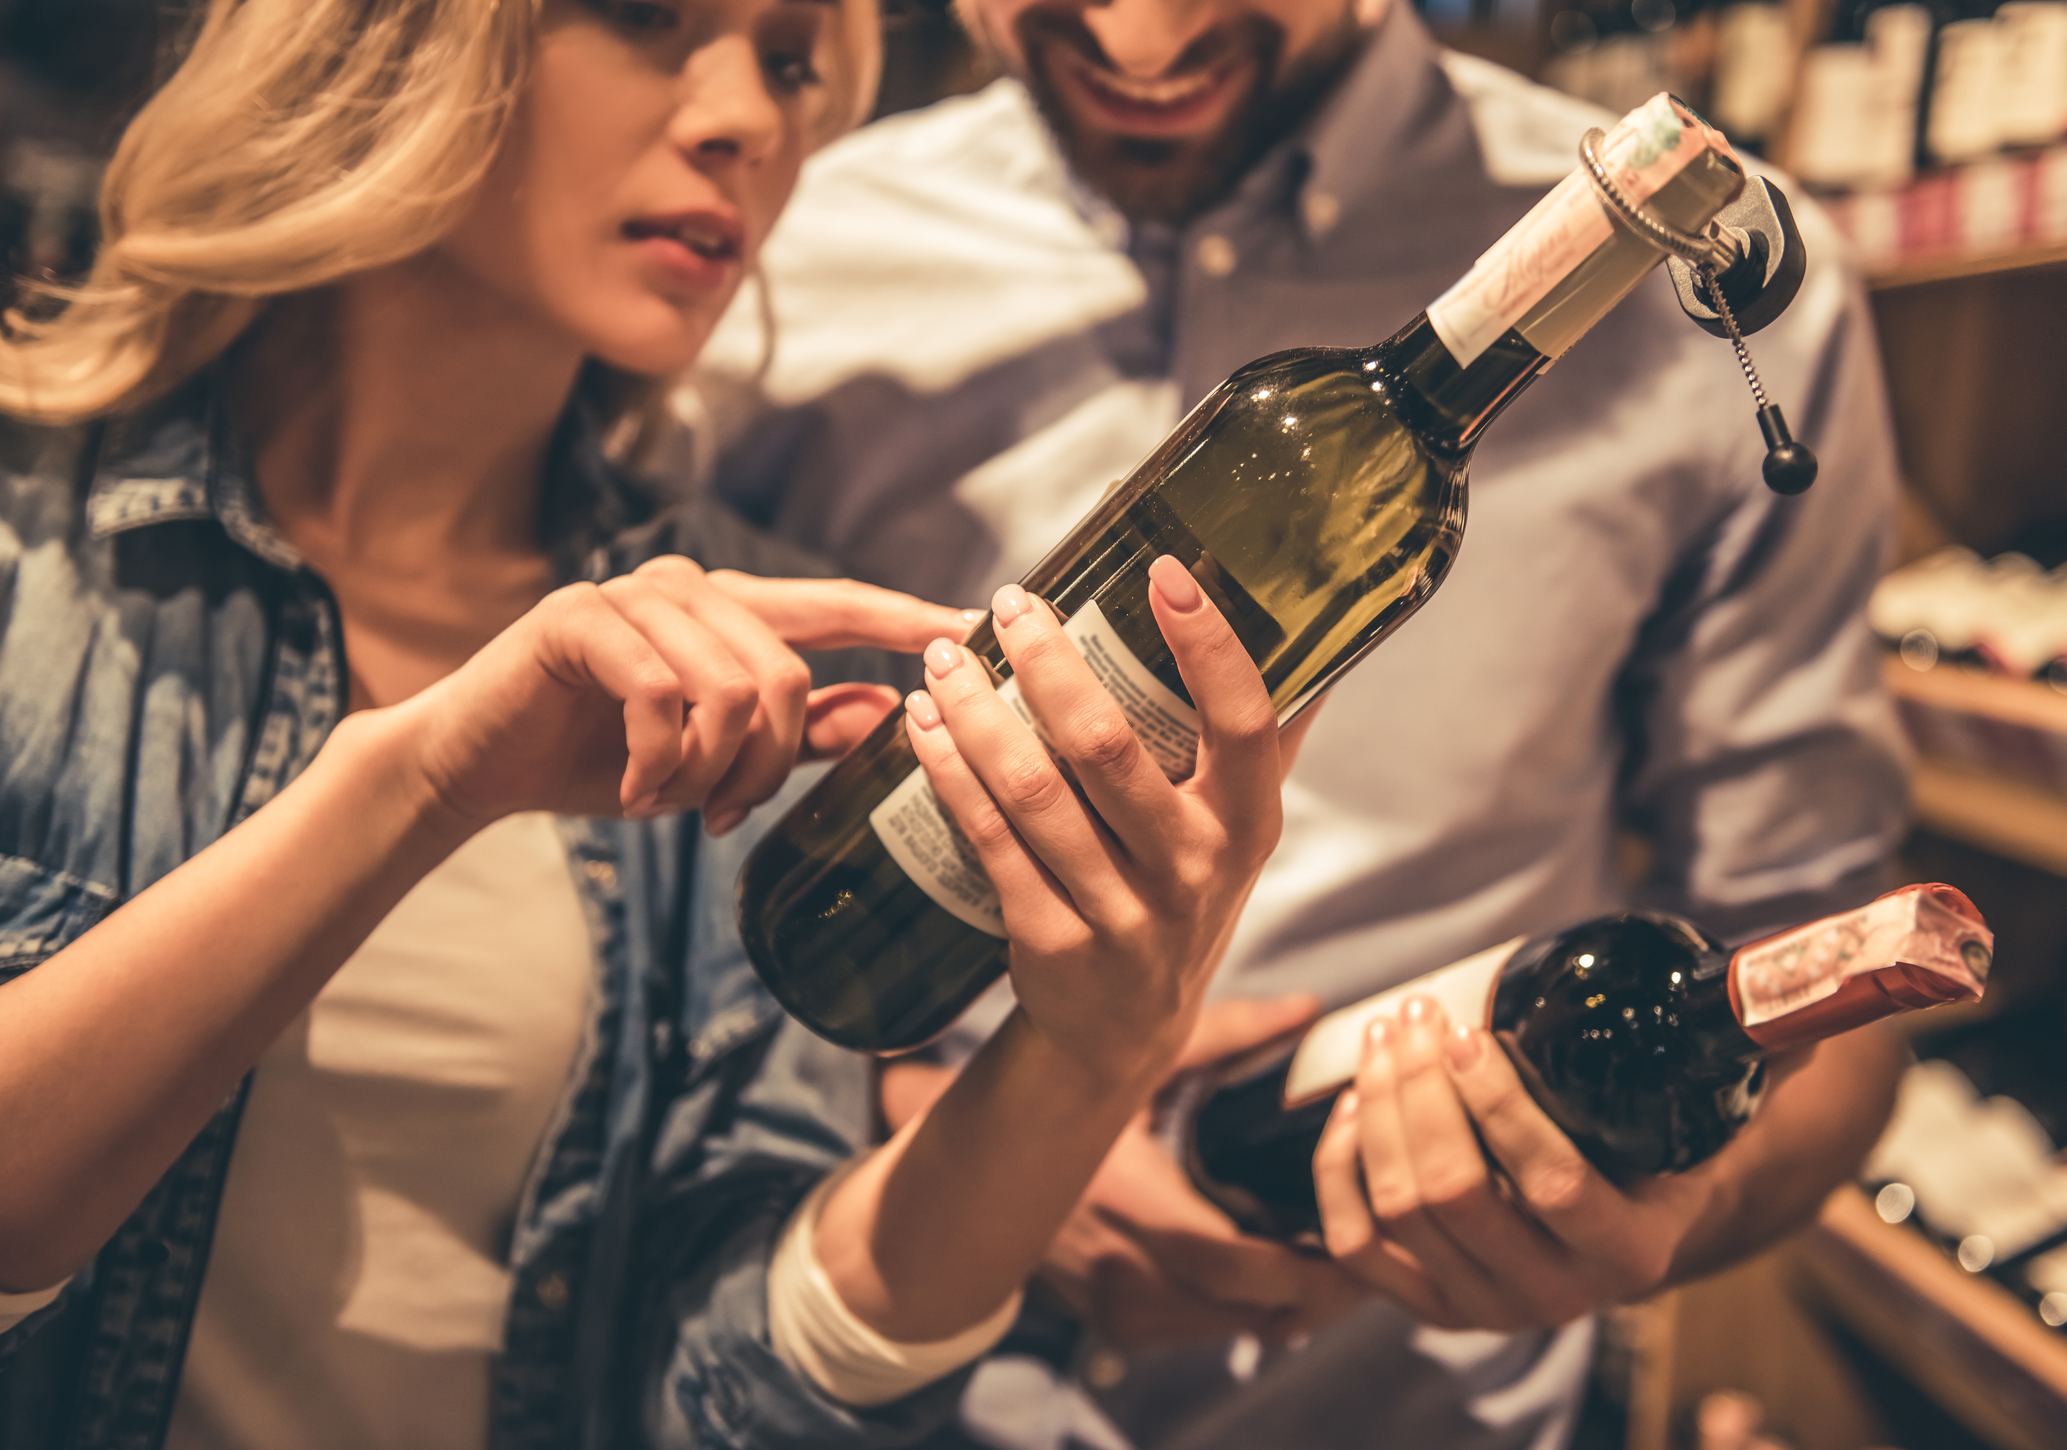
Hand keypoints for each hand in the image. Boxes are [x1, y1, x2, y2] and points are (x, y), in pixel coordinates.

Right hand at [399, 556, 967, 828]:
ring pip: (729, 688)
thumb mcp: (713, 755)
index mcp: (729, 611)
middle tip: (724, 812)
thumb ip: (799, 732)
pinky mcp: (579, 618)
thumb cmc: (598, 758)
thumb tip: (890, 712)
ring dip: (707, 771)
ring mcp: (632, 596)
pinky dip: (659, 762)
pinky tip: (636, 789)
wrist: (479, 767)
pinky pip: (661, 694)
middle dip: (767, 763)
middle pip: (787, 673)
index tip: (969, 625)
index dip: (902, 615)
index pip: (836, 605)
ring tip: (671, 802)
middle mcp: (688, 588)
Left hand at [900, 556, 1285, 1088]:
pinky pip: (990, 839)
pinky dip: (950, 772)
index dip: (1208, 645)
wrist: (1127, 1031)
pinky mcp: (1052, 940)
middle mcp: (1193, 868)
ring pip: (1034, 790)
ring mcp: (1121, 913)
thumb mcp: (1236, 829)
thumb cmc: (1180, 893)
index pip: (1244, 721)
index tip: (1164, 573)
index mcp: (1248, 824)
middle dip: (1049, 663)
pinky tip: (925, 726)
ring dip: (978, 711)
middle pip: (1109, 747)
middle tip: (1012, 602)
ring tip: (946, 655)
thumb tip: (1312, 634)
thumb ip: (1263, 739)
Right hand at [1039, 998, 1370, 1344]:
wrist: (984, 1165)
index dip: (1306, 1268)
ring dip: (1289, 1307)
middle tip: (1370, 1256)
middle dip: (1318, 1295)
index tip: (1359, 1240)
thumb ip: (1227, 1034)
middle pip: (1247, 1312)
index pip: (1234, 1265)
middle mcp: (1124, 1273)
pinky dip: (1248, 1312)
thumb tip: (1307, 1009)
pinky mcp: (1120, 1326)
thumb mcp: (1140, 1060)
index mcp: (1131, 1206)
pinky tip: (1278, 1275)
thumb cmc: (1067, 1102)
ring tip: (1335, 1261)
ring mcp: (1120, 1309)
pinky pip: (1205, 1332)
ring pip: (1233, 1330)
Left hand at [1312, 996, 1720, 1330]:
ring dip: (1376, 1113)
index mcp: (1631, 1251)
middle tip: (1413, 1016)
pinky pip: (1355, 1245)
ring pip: (1398, 1210)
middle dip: (1419, 1091)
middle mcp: (1557, 1295)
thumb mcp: (1710, 1107)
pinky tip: (1349, 1107)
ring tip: (1383, 1040)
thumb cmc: (1661, 1145)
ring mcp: (1484, 1308)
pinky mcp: (1426, 1304)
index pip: (1551, 1183)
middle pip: (1454, 1193)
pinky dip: (1339, 1171)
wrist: (1628, 1224)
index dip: (1498, 1105)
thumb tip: (1798, 993)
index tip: (1468, 1032)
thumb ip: (1753, 1049)